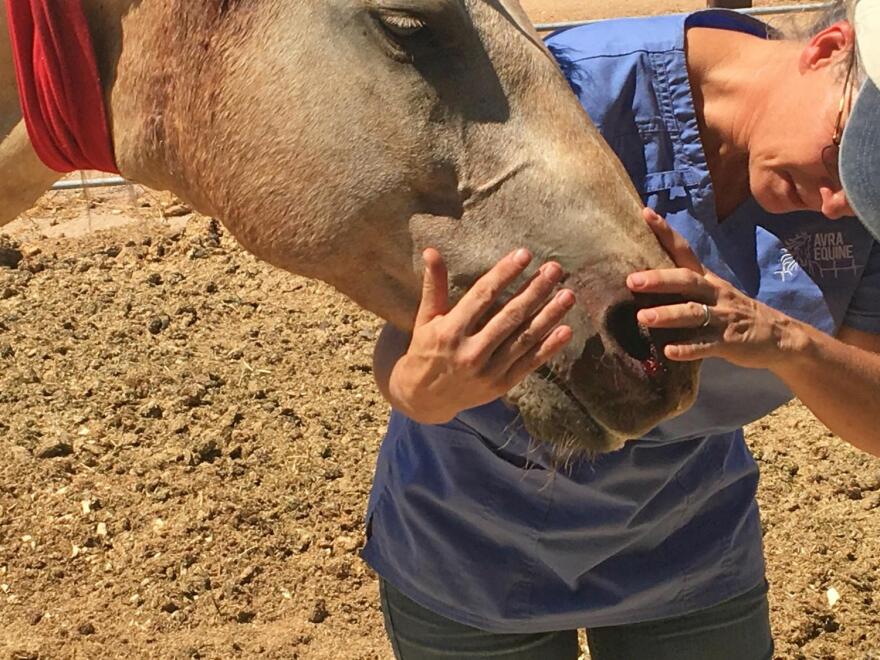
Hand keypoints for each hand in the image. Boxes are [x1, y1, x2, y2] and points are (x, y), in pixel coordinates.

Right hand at [388, 248, 575, 423]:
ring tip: (568, 295)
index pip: (483, 294)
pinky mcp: (500, 385)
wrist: (424, 399)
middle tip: (555, 269)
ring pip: (524, 338)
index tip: (524, 254)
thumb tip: (431, 251)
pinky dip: (549, 347)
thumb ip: (434, 286)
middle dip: (535, 290)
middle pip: (510, 315)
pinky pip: (529, 363)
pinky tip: (566, 330)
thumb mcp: (425, 319)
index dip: (505, 273)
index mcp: (450, 330)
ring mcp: (488, 371)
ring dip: (549, 315)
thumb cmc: (425, 351)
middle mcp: (470, 351)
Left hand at [626, 209, 796, 369]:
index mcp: (708, 279)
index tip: (646, 213)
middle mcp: (715, 293)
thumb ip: (684, 285)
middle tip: (632, 281)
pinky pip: (706, 346)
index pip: (684, 251)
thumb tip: (643, 277)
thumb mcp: (713, 293)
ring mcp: (724, 318)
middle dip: (659, 280)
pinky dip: (688, 349)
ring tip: (643, 317)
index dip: (666, 233)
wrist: (780, 337)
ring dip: (668, 315)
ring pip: (694, 313)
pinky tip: (669, 351)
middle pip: (687, 281)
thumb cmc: (734, 313)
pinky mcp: (730, 342)